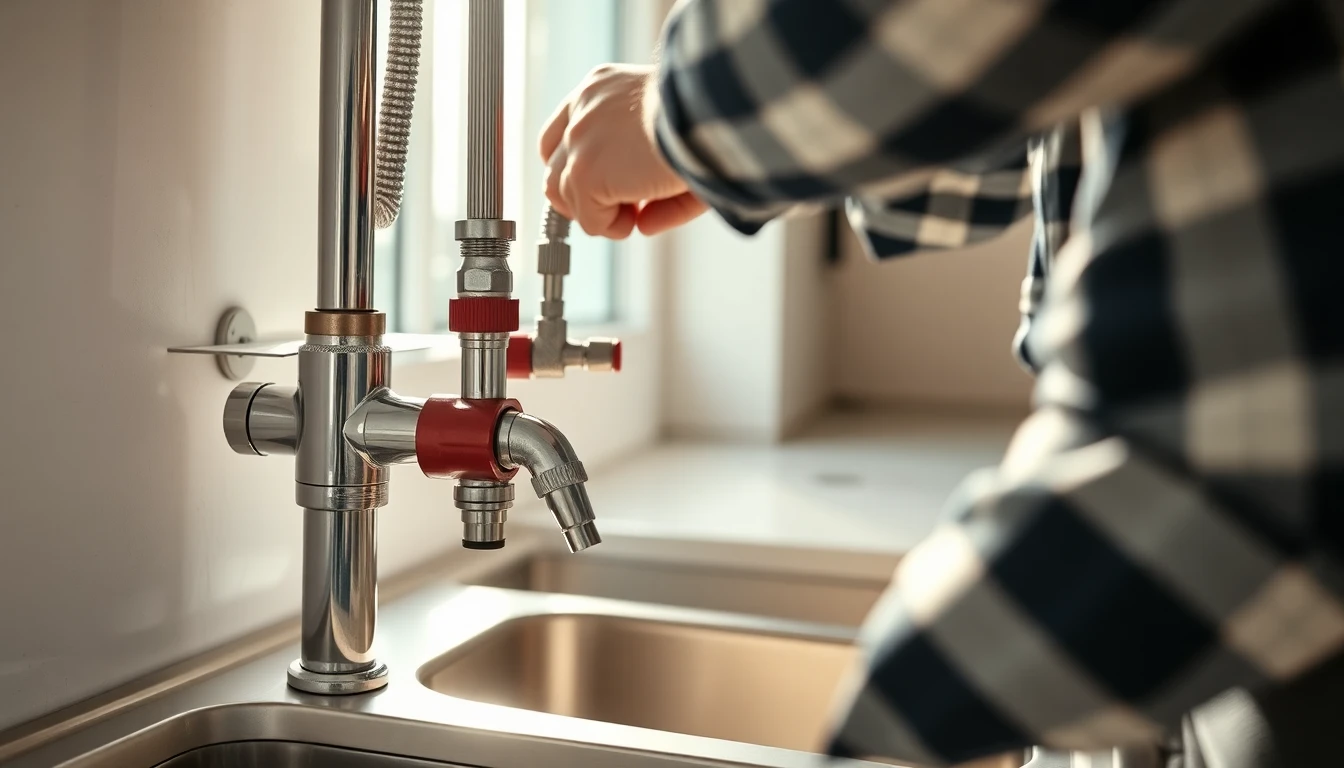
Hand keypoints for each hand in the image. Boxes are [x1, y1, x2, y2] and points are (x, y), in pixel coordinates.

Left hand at [540, 64, 708, 237]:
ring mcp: (580, 140)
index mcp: (603, 88)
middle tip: (619, 207)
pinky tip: (640, 217)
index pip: (564, 130)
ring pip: (564, 195)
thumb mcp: (678, 141)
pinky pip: (590, 220)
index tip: (606, 185)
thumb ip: (655, 178)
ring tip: (633, 213)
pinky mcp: (586, 173)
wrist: (711, 108)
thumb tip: (642, 225)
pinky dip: (614, 227)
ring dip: (597, 212)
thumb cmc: (711, 118)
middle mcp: (584, 107)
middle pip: (553, 164)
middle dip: (580, 195)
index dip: (578, 166)